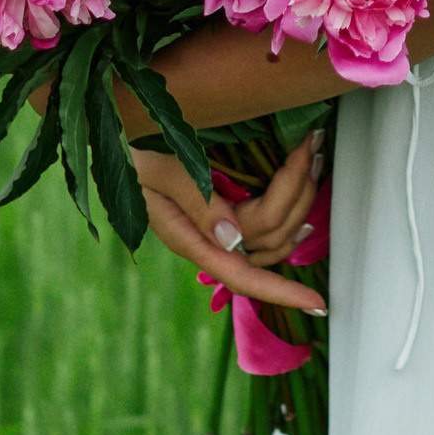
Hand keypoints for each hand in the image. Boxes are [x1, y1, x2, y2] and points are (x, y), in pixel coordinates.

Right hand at [132, 133, 325, 314]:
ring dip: (301, 194)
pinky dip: (291, 201)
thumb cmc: (129, 150)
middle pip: (269, 236)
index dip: (281, 291)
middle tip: (313, 147)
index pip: (242, 274)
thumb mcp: (158, 170)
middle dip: (299, 195)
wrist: (116, 132)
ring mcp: (217, 226)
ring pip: (275, 230)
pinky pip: (267, 220)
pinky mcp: (222, 209)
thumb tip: (232, 240)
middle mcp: (208, 238)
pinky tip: (304, 184)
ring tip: (314, 155)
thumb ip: (195, 201)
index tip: (317, 302)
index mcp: (189, 236)